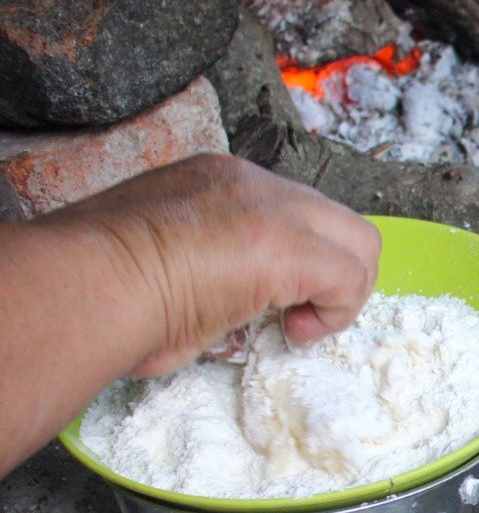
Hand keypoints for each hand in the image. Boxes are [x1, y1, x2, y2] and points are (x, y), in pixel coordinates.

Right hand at [41, 154, 380, 376]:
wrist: (85, 288)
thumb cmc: (105, 290)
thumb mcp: (170, 262)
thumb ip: (217, 268)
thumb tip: (233, 307)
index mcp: (218, 181)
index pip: (293, 214)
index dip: (300, 262)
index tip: (270, 302)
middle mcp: (251, 182)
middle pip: (338, 221)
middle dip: (335, 274)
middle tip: (297, 317)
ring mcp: (273, 207)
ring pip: (358, 242)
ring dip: (342, 293)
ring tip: (296, 326)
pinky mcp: (291, 245)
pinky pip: (352, 276)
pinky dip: (338, 311)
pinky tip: (295, 331)